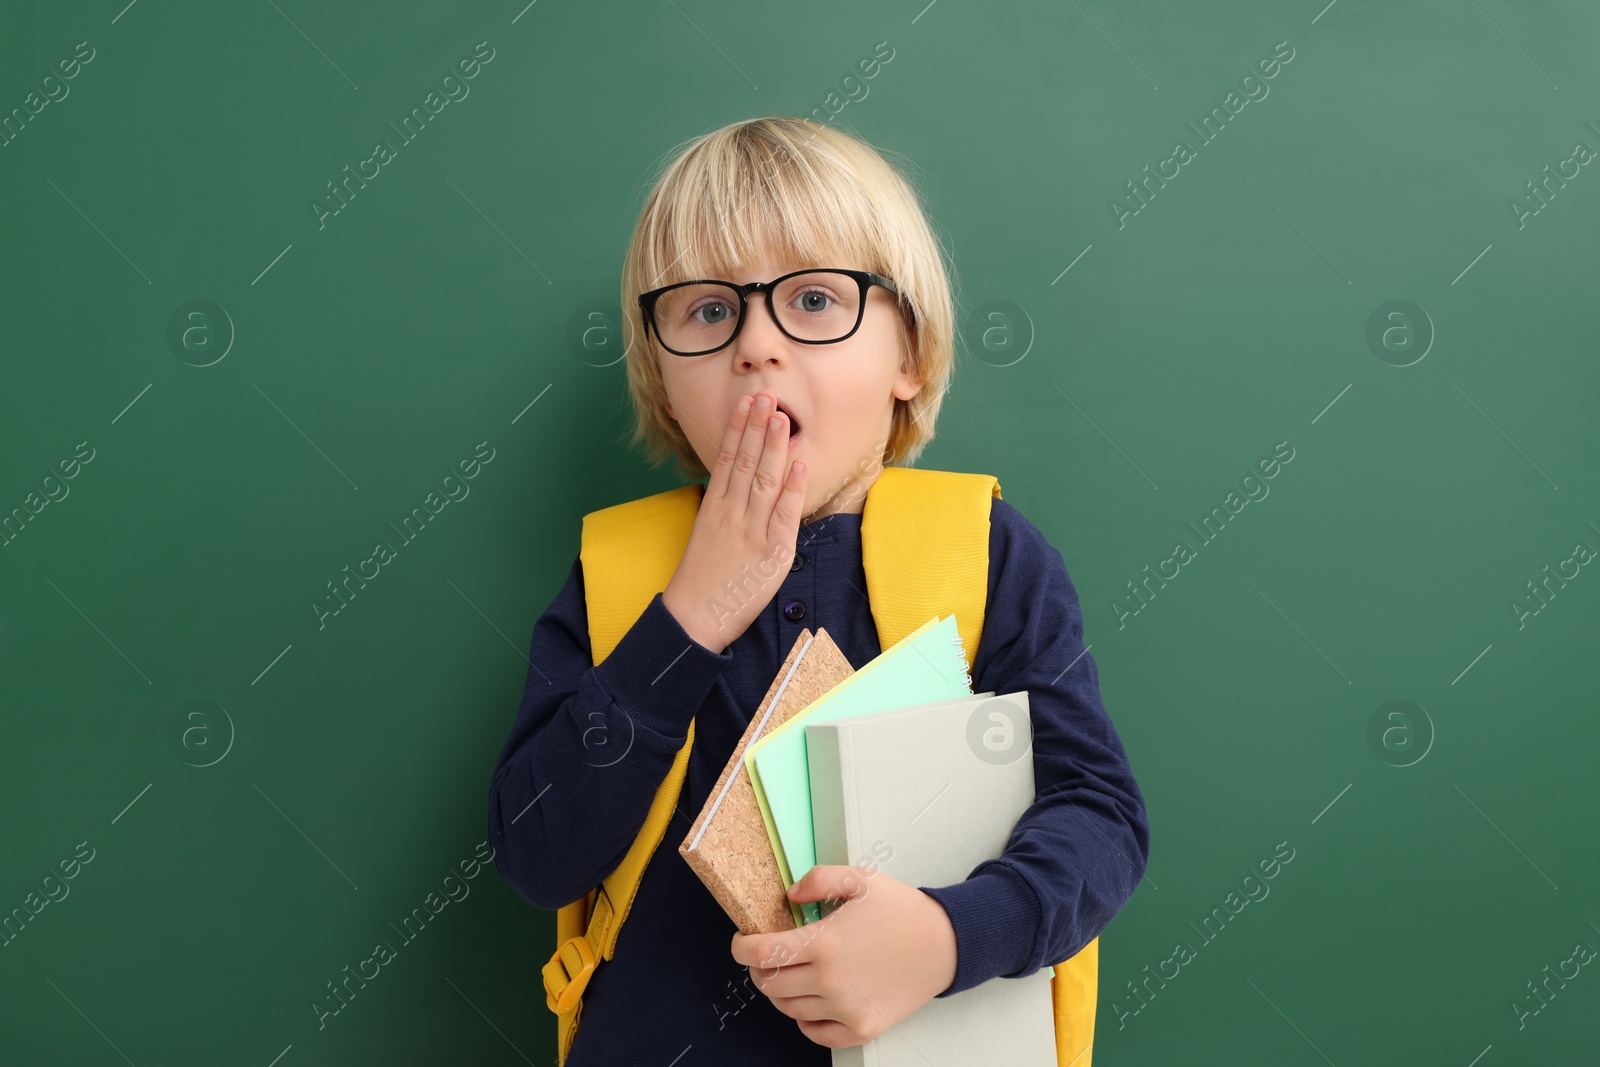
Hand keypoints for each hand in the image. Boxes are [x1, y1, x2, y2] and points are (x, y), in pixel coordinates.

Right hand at [663, 390, 807, 652]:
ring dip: (773, 448)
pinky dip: (792, 489)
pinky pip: (783, 516)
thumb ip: (723, 507)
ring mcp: (751, 532)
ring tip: (781, 418)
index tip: (746, 404)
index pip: (727, 459)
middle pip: (745, 463)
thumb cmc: (703, 579)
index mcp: (714, 508)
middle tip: (767, 396)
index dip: (739, 429)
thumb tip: (736, 481)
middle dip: (757, 427)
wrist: (695, 617)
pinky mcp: (771, 553)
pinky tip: (798, 465)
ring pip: (763, 481)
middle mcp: (731, 514)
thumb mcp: (707, 534)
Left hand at [729, 864, 957, 1048]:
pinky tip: (812, 1000)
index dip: (742, 948)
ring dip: (781, 991)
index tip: (741, 942)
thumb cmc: (902, 911)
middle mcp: (830, 982)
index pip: (762, 953)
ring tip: (793, 972)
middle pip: (769, 984)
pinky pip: (815, 1033)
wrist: (944, 945)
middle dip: (759, 968)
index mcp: (825, 944)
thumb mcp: (860, 879)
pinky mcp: (860, 1028)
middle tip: (768, 954)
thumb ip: (819, 879)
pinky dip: (805, 1019)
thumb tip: (789, 895)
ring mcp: (845, 1009)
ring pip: (788, 1008)